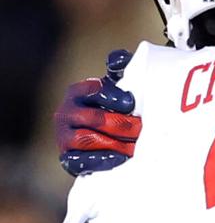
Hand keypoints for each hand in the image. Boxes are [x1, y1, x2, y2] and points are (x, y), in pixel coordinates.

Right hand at [54, 49, 140, 176]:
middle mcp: (67, 113)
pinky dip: (100, 160)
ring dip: (114, 144)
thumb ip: (122, 71)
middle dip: (121, 125)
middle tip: (142, 129)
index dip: (112, 96)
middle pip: (94, 118)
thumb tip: (116, 61)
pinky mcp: (69, 158)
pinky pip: (79, 161)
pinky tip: (120, 159)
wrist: (111, 142)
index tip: (130, 103)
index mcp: (79, 93)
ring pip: (86, 139)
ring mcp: (65, 136)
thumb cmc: (117, 110)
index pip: (93, 90)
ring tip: (136, 147)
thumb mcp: (119, 88)